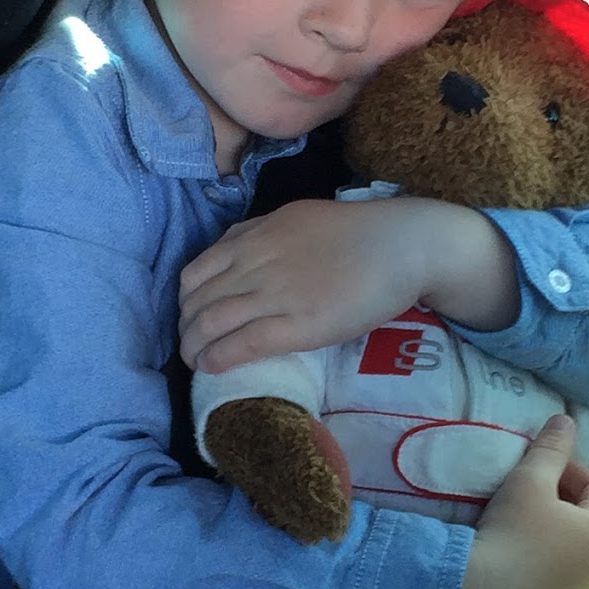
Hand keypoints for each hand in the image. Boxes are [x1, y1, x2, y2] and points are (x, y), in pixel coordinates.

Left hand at [179, 196, 519, 373]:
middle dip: (185, 328)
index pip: (195, 272)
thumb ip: (264, 237)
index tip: (192, 317)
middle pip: (196, 301)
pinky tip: (210, 369)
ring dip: (193, 348)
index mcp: (254, 236)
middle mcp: (255, 262)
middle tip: (191, 346)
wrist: (402, 245)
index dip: (186, 301)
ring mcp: (274, 294)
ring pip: (210, 323)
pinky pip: (240, 344)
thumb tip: (241, 253)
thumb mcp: (298, 219)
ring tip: (194, 363)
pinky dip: (217, 358)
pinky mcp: (296, 324)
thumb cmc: (360, 233)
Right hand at [449, 415, 588, 588]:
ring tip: (528, 537)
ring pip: (583, 566)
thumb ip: (550, 449)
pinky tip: (533, 579)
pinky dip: (557, 586)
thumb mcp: (527, 481)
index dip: (571, 471)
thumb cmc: (511, 533)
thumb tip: (566, 419)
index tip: (539, 469)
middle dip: (569, 508)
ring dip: (564, 547)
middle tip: (532, 499)